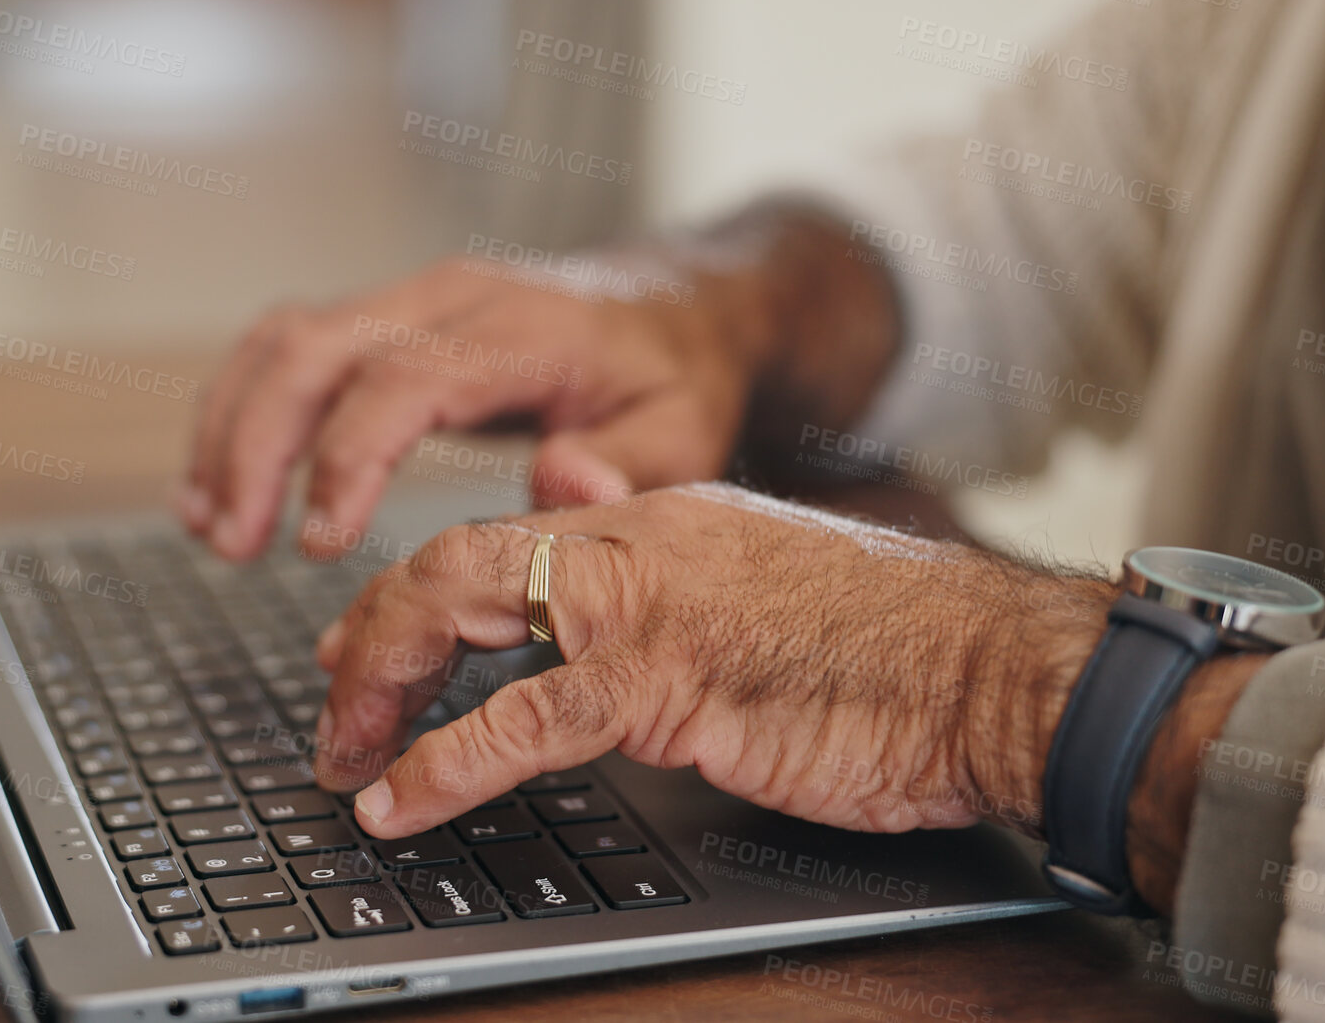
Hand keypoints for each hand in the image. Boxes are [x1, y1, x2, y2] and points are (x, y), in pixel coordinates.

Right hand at [182, 254, 755, 561]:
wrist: (680, 304)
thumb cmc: (676, 377)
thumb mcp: (684, 430)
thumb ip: (628, 464)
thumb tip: (559, 482)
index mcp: (519, 329)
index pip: (401, 378)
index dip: (347, 458)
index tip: (318, 544)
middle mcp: (450, 298)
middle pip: (315, 346)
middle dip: (255, 446)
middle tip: (230, 545)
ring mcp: (412, 298)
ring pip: (285, 337)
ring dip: (231, 427)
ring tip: (208, 523)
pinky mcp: (389, 314)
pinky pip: (291, 343)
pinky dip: (243, 406)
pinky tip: (218, 479)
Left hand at [310, 483, 1114, 841]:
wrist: (991, 666)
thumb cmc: (897, 651)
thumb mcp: (762, 603)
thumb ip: (675, 601)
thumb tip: (601, 620)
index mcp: (661, 521)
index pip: (505, 540)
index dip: (417, 596)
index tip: (367, 645)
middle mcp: (639, 544)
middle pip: (457, 561)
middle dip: (371, 634)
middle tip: (333, 712)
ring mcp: (650, 605)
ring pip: (463, 609)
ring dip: (379, 687)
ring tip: (342, 760)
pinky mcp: (671, 679)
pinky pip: (524, 715)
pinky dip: (444, 762)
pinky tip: (400, 802)